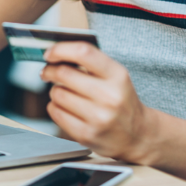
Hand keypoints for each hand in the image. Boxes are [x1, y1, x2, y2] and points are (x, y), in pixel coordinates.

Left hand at [41, 41, 150, 161]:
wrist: (138, 135)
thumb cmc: (121, 100)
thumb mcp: (116, 77)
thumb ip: (91, 62)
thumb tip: (56, 53)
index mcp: (118, 76)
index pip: (84, 53)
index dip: (61, 50)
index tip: (50, 53)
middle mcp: (110, 96)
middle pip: (64, 73)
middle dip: (50, 70)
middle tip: (47, 72)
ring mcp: (98, 118)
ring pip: (57, 94)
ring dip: (55, 91)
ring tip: (64, 93)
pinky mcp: (87, 134)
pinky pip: (56, 113)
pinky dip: (55, 107)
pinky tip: (64, 107)